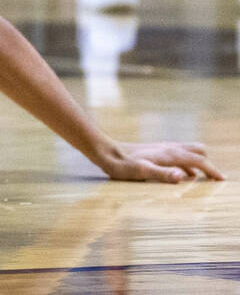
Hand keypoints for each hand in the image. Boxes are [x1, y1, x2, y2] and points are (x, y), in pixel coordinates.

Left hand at [98, 141, 223, 182]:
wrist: (105, 151)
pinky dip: (186, 163)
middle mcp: (168, 148)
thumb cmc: (121, 165)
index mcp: (169, 154)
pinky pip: (177, 155)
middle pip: (197, 151)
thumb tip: (182, 176)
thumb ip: (162, 174)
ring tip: (202, 180)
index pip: (199, 160)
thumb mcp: (141, 172)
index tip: (222, 181)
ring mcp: (161, 148)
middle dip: (208, 164)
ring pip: (188, 152)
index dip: (212, 170)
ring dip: (197, 163)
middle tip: (213, 180)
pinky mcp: (155, 150)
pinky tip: (180, 175)